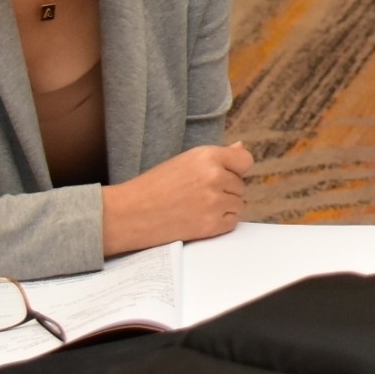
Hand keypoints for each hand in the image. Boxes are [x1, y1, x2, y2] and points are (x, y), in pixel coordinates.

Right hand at [101, 142, 253, 255]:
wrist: (129, 214)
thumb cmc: (154, 186)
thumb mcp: (184, 161)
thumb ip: (217, 157)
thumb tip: (241, 147)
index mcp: (207, 156)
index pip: (245, 161)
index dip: (235, 170)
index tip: (224, 175)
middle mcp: (214, 176)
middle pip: (240, 185)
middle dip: (225, 190)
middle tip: (197, 195)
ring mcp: (214, 202)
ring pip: (238, 204)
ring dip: (223, 207)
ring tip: (196, 207)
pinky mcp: (211, 225)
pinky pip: (232, 221)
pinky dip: (220, 222)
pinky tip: (199, 218)